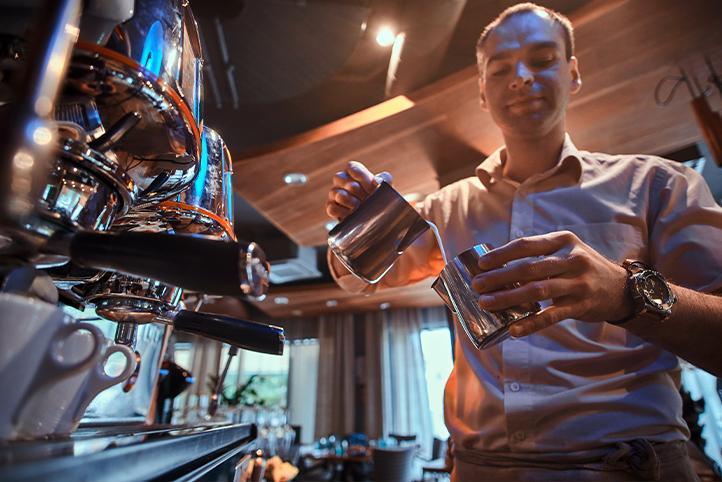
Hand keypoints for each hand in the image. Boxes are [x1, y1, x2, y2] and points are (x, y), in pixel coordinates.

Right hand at [325, 160, 392, 220]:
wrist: (376, 219)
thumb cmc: (379, 199)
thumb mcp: (385, 188)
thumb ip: (384, 179)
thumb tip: (376, 180)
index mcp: (354, 172)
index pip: (351, 167)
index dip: (359, 175)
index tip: (369, 185)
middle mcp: (342, 181)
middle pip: (338, 177)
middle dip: (353, 188)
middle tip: (364, 197)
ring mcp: (335, 195)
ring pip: (334, 192)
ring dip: (348, 200)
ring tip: (359, 207)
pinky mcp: (332, 208)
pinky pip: (331, 208)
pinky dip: (342, 212)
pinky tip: (351, 215)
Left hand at [471, 231, 632, 336]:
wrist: (621, 288)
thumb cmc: (583, 268)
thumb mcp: (566, 251)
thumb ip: (539, 255)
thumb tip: (498, 267)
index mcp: (563, 241)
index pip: (526, 245)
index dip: (502, 254)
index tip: (482, 264)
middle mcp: (572, 259)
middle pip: (528, 268)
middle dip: (499, 278)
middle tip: (478, 286)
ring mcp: (578, 283)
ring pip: (537, 291)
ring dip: (508, 298)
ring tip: (487, 304)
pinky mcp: (581, 306)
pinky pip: (551, 316)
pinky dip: (531, 323)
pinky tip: (513, 329)